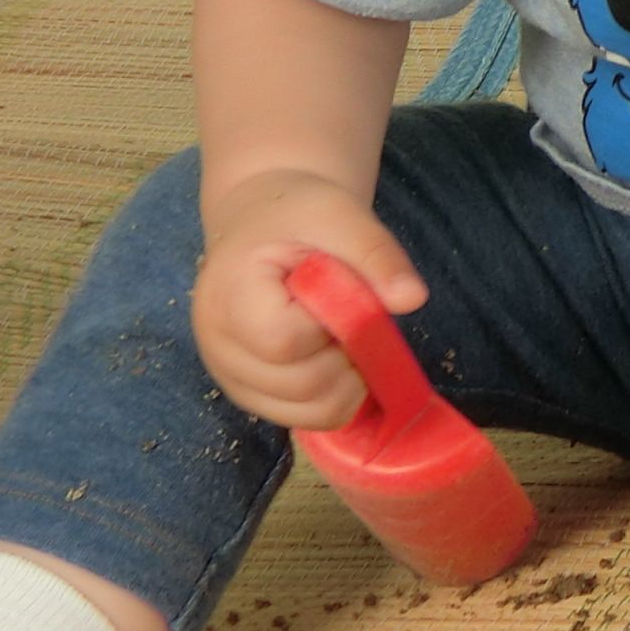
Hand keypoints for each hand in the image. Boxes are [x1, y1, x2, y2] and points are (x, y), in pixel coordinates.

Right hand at [192, 185, 429, 432]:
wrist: (262, 220)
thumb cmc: (297, 213)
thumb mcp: (341, 214)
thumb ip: (376, 253)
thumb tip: (413, 298)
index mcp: (228, 295)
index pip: (285, 341)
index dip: (333, 328)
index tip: (345, 295)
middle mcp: (217, 346)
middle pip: (300, 386)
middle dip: (347, 358)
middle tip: (352, 316)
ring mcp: (228, 377)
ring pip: (305, 413)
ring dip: (345, 383)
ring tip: (341, 334)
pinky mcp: (247, 393)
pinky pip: (302, 417)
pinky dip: (334, 396)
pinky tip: (334, 356)